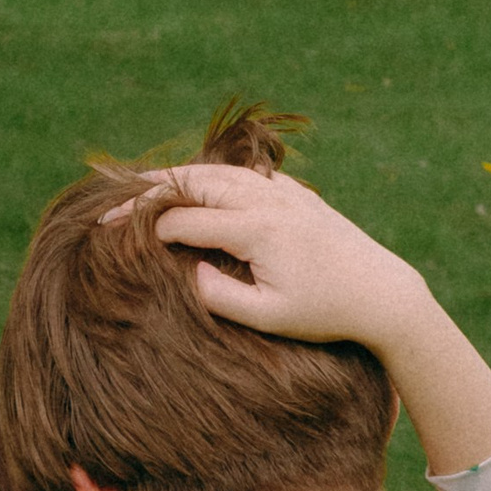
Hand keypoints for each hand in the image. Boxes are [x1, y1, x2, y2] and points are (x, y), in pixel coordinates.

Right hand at [122, 162, 427, 350]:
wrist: (381, 292)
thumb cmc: (324, 312)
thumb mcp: (268, 317)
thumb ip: (219, 297)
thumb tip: (187, 273)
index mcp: (256, 229)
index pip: (184, 221)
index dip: (145, 228)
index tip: (113, 238)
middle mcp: (267, 201)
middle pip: (194, 183)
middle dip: (148, 192)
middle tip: (109, 205)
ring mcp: (284, 193)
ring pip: (218, 173)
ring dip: (177, 178)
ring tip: (141, 187)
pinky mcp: (297, 195)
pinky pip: (244, 175)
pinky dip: (211, 176)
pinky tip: (196, 185)